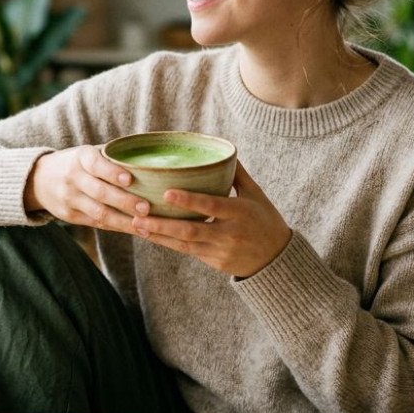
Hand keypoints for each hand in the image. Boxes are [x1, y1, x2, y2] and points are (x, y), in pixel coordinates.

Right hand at [25, 145, 150, 232]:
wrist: (39, 179)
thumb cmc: (77, 163)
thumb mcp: (88, 153)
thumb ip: (112, 156)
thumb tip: (150, 158)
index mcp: (80, 158)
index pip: (96, 165)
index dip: (112, 172)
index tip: (130, 180)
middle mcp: (73, 178)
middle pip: (100, 192)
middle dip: (125, 201)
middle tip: (146, 208)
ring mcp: (70, 199)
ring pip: (99, 213)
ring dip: (124, 221)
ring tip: (145, 226)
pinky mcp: (70, 216)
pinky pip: (96, 223)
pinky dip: (117, 227)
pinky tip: (135, 230)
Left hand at [131, 162, 291, 278]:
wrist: (277, 259)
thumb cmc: (266, 220)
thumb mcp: (256, 194)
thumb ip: (238, 174)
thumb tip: (222, 150)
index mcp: (240, 213)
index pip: (211, 206)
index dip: (188, 200)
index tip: (166, 193)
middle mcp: (228, 233)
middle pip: (190, 230)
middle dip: (163, 223)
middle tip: (138, 214)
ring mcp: (220, 251)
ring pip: (183, 244)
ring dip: (158, 235)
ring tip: (136, 224)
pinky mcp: (213, 262)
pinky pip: (187, 251)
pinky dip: (167, 242)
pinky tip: (150, 234)